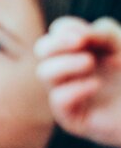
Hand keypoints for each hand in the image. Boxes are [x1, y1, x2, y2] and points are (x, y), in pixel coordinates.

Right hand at [36, 16, 120, 147]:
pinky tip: (95, 85)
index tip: (88, 35)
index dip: (68, 28)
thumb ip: (104, 32)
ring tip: (89, 63)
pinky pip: (58, 99)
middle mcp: (72, 72)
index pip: (58, 32)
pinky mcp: (73, 119)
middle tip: (79, 42)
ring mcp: (71, 95)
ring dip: (65, 63)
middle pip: (42, 49)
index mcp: (84, 52)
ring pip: (44, 72)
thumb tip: (76, 36)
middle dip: (56, 43)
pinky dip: (74, 88)